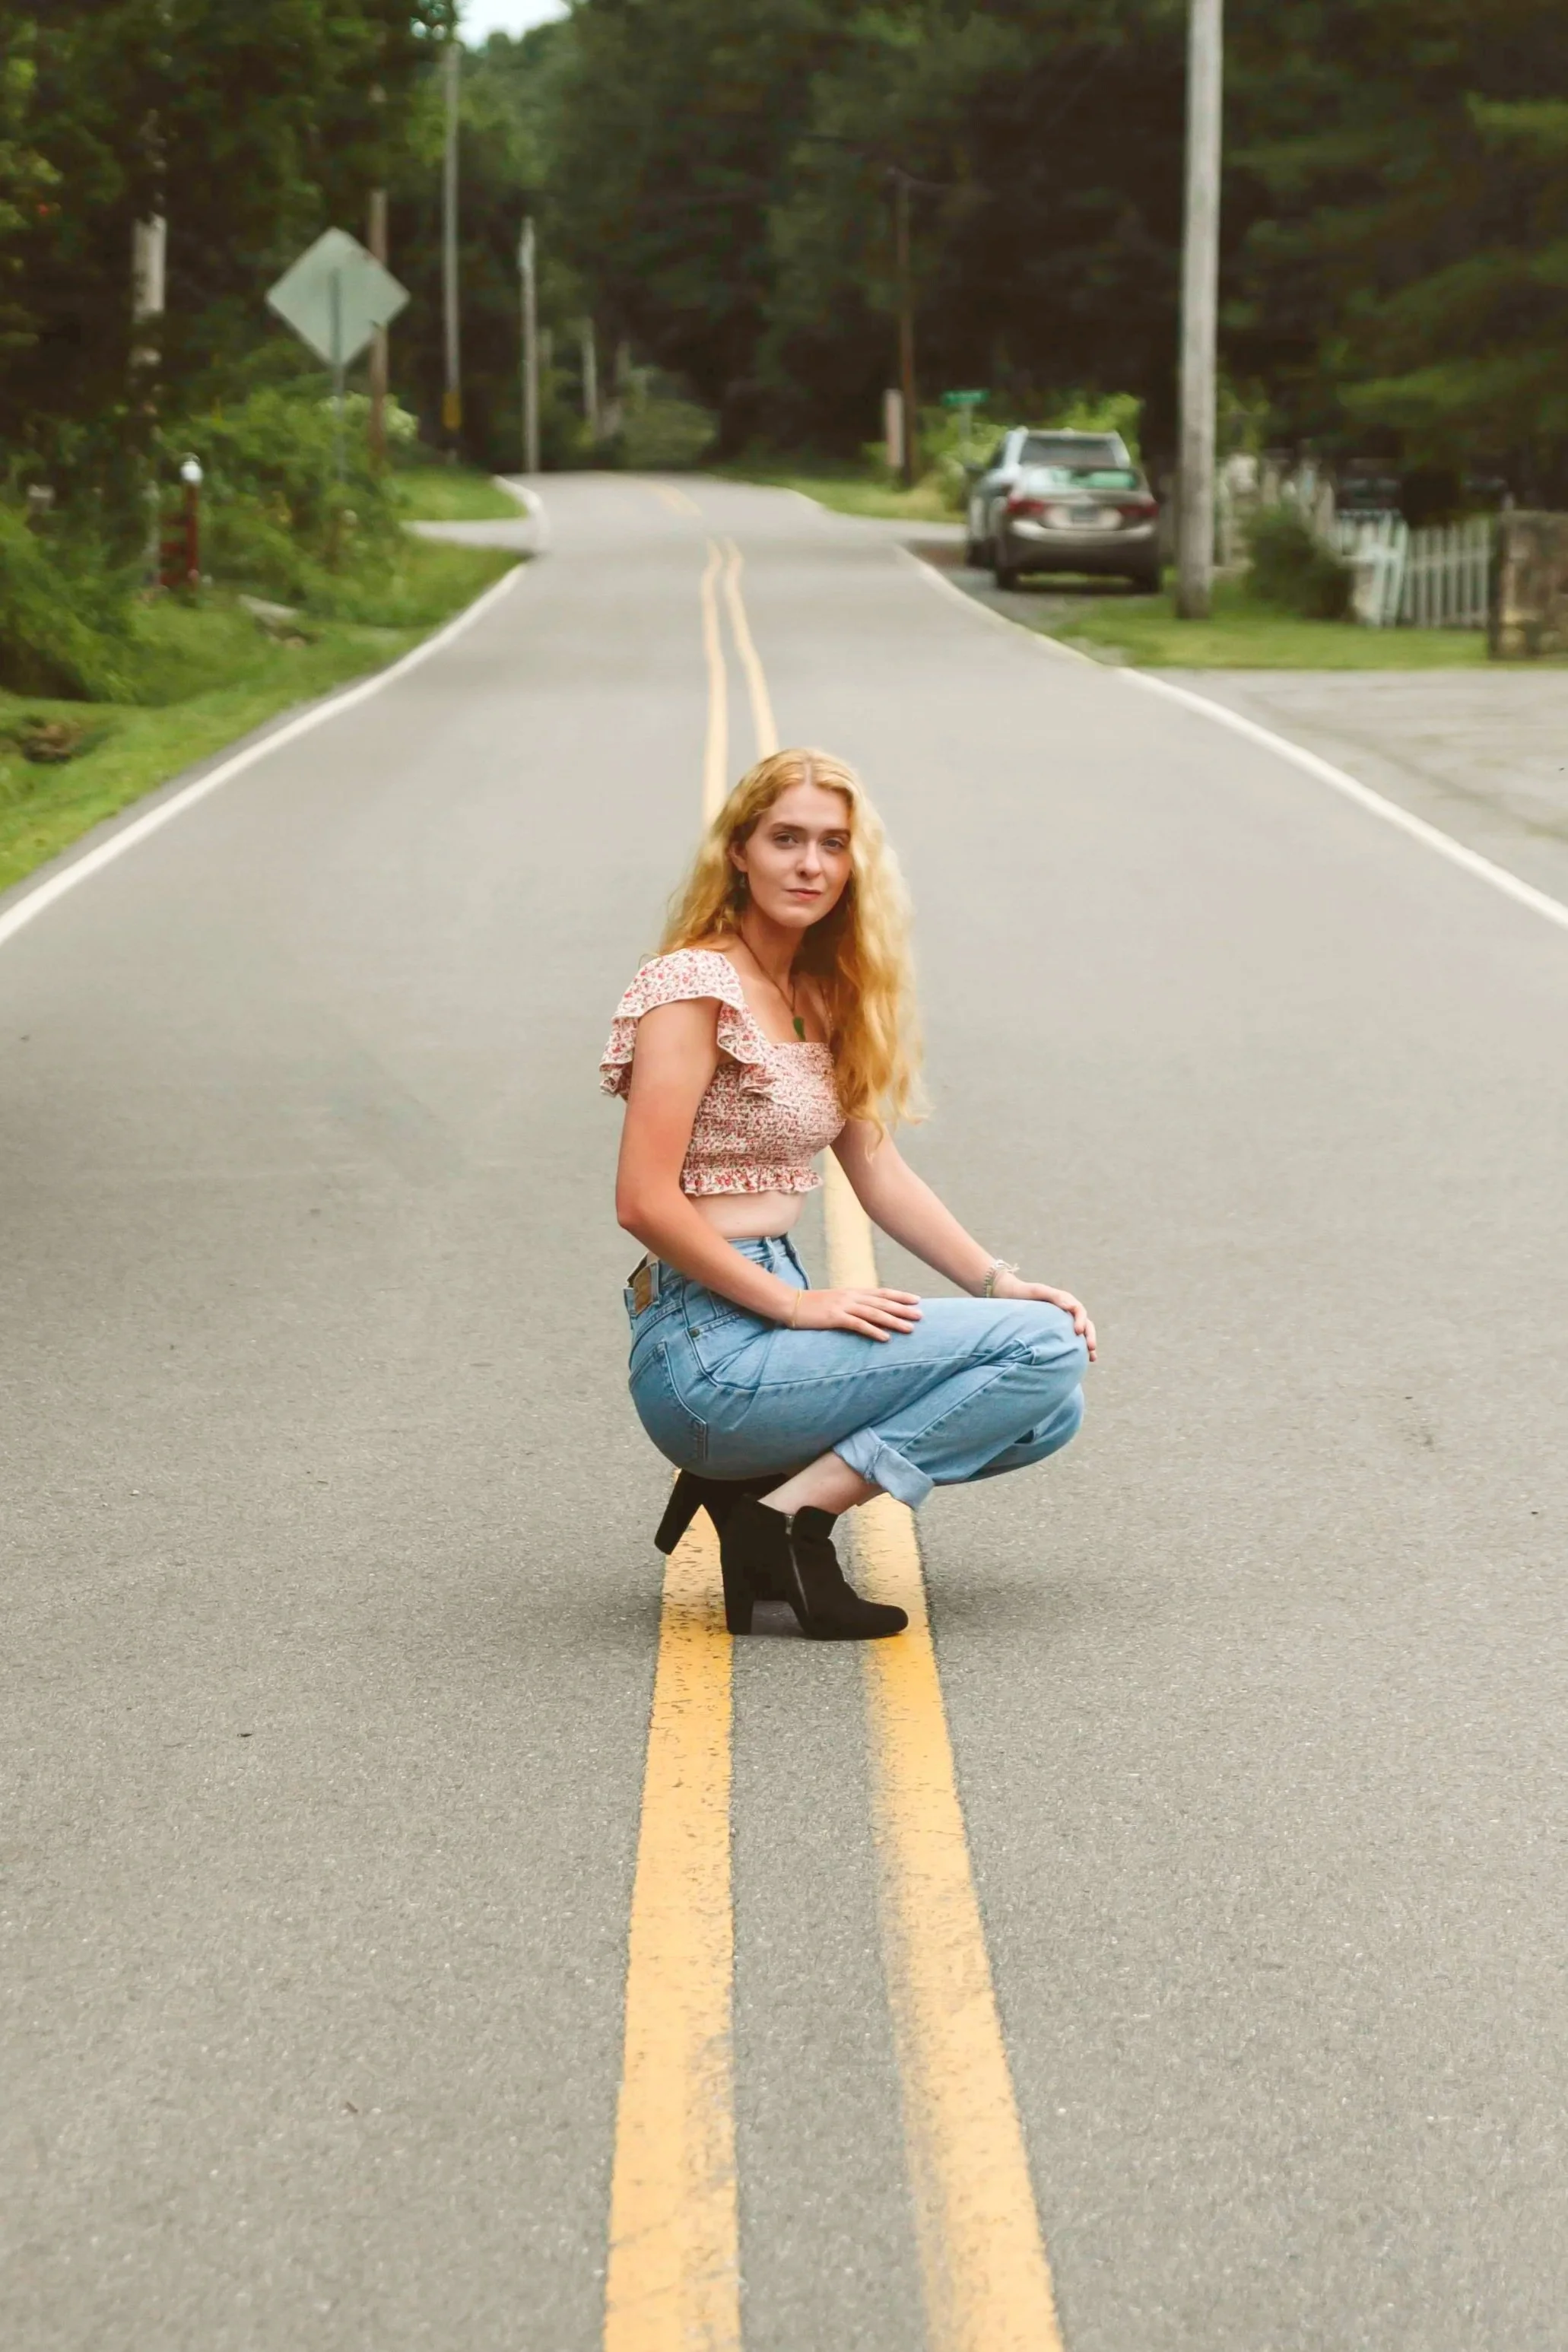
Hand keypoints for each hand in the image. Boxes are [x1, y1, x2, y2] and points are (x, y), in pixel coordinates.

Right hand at [791, 1286, 922, 1341]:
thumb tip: (866, 1310)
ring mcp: (843, 1306)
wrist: (789, 1304)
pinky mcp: (835, 1317)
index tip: (917, 1299)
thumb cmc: (812, 1306)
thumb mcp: (835, 1301)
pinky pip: (858, 1325)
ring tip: (910, 1328)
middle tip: (921, 1315)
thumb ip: (851, 1304)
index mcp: (852, 1292)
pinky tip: (885, 1338)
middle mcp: (851, 1296)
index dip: (900, 1296)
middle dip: (903, 1309)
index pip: (882, 1292)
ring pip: (875, 1313)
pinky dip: (873, 1331)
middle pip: (883, 1302)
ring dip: (894, 1321)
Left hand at [991, 1271, 1096, 1361]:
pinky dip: (1077, 1348)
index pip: (1079, 1311)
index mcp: (1065, 1301)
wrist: (1009, 1295)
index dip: (1081, 1321)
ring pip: (1081, 1333)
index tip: (1078, 1332)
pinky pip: (1070, 1339)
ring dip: (1087, 1344)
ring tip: (1092, 1358)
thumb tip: (1072, 1306)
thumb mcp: (1038, 1291)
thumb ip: (1055, 1297)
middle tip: (1091, 1348)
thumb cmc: (1023, 1293)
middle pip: (1085, 1323)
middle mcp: (1067, 1311)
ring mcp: (1063, 1321)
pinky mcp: (1057, 1330)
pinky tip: (1080, 1360)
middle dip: (1090, 1336)